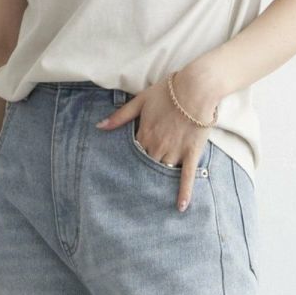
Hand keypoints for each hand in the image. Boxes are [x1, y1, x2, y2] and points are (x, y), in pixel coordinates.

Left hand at [95, 73, 217, 210]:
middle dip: (145, 170)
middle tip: (139, 183)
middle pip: (148, 164)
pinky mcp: (191, 153)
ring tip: (155, 191)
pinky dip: (184, 192)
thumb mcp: (140, 100)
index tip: (129, 166)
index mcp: (144, 134)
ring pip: (164, 170)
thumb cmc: (168, 91)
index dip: (132, 158)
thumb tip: (99, 127)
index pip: (134, 153)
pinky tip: (180, 207)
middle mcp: (158, 146)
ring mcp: (175, 151)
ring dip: (160, 178)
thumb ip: (120, 116)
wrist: (196, 87)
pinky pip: (186, 176)